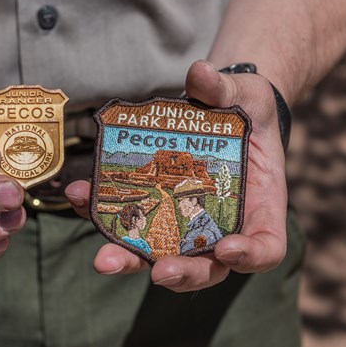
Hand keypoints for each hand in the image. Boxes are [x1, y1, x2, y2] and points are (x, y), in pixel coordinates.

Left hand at [66, 60, 286, 291]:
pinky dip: (104, 213)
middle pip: (207, 266)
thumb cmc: (245, 108)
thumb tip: (199, 73)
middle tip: (157, 272)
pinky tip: (80, 195)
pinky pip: (130, 219)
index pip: (265, 246)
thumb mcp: (246, 94)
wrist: (221, 110)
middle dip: (182, 273)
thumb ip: (226, 89)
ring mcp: (185, 221)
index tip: (228, 250)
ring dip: (132, 257)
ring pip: (162, 254)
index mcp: (259, 205)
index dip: (250, 256)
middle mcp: (223, 224)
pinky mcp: (153, 207)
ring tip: (103, 258)